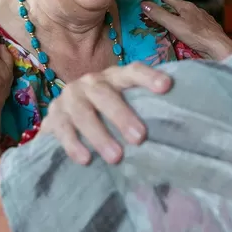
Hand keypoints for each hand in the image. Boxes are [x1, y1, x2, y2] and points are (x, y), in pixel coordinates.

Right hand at [41, 63, 171, 165]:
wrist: (61, 121)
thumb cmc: (105, 116)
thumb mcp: (123, 106)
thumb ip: (143, 110)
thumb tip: (179, 129)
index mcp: (113, 78)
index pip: (132, 71)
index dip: (148, 77)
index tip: (166, 86)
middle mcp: (90, 84)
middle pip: (105, 94)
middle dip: (122, 115)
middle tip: (140, 138)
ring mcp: (69, 98)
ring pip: (82, 113)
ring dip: (99, 135)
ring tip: (116, 157)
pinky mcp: (52, 117)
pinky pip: (62, 129)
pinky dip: (73, 144)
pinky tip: (86, 159)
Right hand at [142, 0, 231, 59]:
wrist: (218, 47)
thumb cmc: (197, 35)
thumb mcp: (175, 25)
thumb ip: (160, 15)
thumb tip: (144, 4)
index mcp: (186, 6)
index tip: (145, 1)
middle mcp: (195, 10)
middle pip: (175, 7)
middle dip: (163, 10)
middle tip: (150, 15)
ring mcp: (202, 20)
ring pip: (184, 17)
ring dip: (174, 19)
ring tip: (163, 25)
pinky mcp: (206, 29)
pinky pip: (191, 26)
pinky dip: (183, 27)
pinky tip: (180, 34)